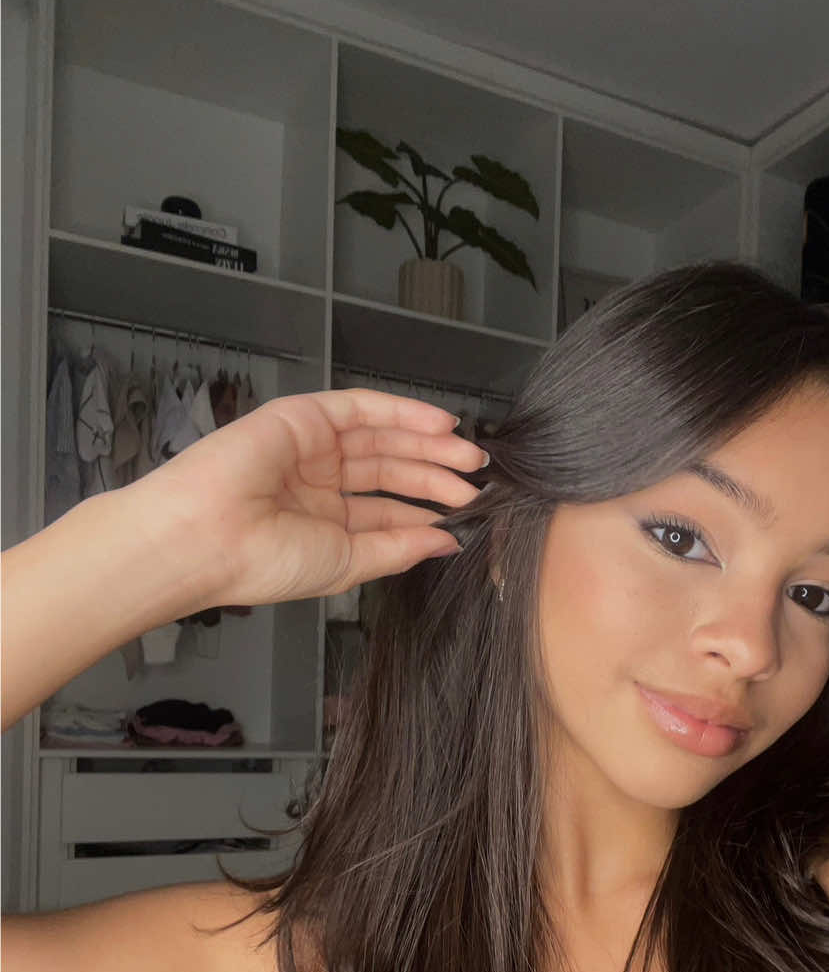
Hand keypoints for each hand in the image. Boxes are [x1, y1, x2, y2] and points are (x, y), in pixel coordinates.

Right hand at [123, 388, 487, 606]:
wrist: (207, 538)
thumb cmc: (266, 562)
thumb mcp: (348, 563)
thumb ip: (399, 548)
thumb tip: (446, 542)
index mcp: (324, 523)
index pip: (388, 509)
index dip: (429, 508)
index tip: (469, 513)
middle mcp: (319, 483)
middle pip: (391, 470)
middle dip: (436, 472)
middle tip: (477, 479)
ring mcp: (310, 448)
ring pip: (382, 437)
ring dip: (428, 442)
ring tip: (469, 456)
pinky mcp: (303, 417)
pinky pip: (361, 408)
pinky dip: (402, 412)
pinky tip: (439, 424)